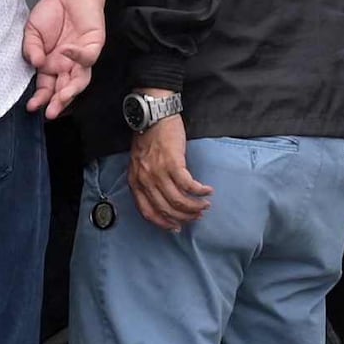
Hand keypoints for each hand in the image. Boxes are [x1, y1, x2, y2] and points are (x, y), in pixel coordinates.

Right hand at [21, 0, 105, 120]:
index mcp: (50, 65)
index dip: (40, 97)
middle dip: (57, 103)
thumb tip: (34, 63)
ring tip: (62, 97)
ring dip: (71, 91)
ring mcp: (80, 58)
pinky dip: (77, 56)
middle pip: (63, 90)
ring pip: (79, 81)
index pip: (46, 87)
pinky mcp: (93, 46)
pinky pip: (87, 58)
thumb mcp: (32, 30)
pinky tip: (66, 51)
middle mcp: (66, 66)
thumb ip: (30, 48)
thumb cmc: (52, 11)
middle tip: (50, 112)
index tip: (31, 106)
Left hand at [126, 111, 211, 233]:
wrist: (153, 116)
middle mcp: (146, 180)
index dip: (163, 223)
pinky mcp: (173, 163)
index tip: (176, 227)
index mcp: (136, 182)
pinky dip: (200, 191)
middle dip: (184, 217)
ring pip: (179, 200)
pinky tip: (207, 191)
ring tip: (205, 205)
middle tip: (196, 216)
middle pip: (166, 209)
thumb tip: (162, 197)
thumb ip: (146, 180)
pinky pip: (189, 185)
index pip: (148, 212)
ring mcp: (159, 173)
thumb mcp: (139, 163)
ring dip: (194, 206)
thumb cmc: (148, 137)